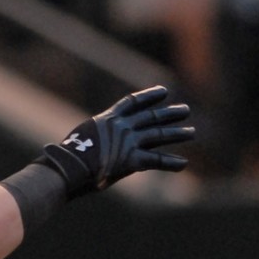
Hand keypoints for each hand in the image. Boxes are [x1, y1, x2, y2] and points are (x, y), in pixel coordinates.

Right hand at [39, 85, 192, 197]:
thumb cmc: (67, 158)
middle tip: (185, 110)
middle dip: (169, 113)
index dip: (149, 96)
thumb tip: (97, 145)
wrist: (67, 167)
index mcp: (106, 119)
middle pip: (150, 117)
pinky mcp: (131, 160)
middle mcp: (120, 127)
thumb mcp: (81, 140)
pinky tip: (184, 164)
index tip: (163, 91)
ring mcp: (127, 142)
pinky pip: (156, 160)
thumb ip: (96, 139)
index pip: (131, 102)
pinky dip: (171, 163)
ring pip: (158, 135)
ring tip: (191, 132)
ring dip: (176, 134)